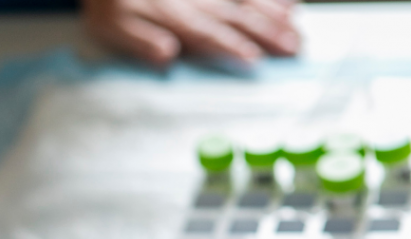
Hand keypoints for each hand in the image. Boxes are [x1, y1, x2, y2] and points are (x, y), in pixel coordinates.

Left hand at [83, 0, 299, 65]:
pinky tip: (291, 2)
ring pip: (249, 1)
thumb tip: (167, 56)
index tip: (255, 60)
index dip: (232, 48)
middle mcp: (200, 2)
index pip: (211, 36)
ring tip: (297, 28)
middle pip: (240, 18)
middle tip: (296, 49)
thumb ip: (142, 41)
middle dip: (269, 34)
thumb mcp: (116, 26)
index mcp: (178, 20)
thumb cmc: (113, 2)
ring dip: (275, 15)